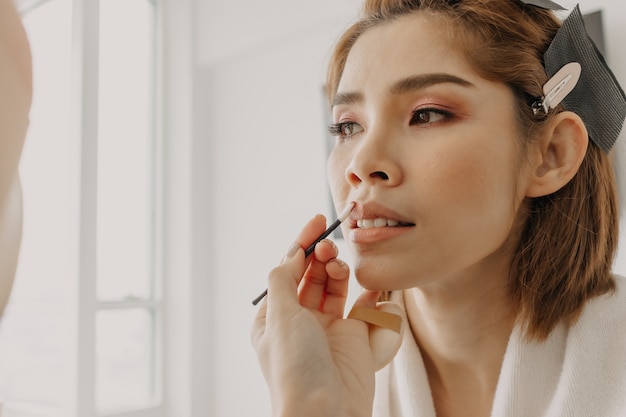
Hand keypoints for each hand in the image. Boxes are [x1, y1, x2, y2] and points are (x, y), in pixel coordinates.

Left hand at [251, 214, 380, 416]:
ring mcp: (327, 328)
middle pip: (310, 276)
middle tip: (329, 245)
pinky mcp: (353, 336)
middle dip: (319, 256)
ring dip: (336, 270)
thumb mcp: (279, 315)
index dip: (300, 245)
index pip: (286, 271)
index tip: (316, 223)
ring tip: (338, 262)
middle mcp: (299, 321)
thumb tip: (292, 252)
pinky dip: (365, 289)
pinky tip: (364, 279)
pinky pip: (361, 304)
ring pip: (333, 287)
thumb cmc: (294, 366)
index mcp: (273, 318)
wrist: (327, 410)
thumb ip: (284, 278)